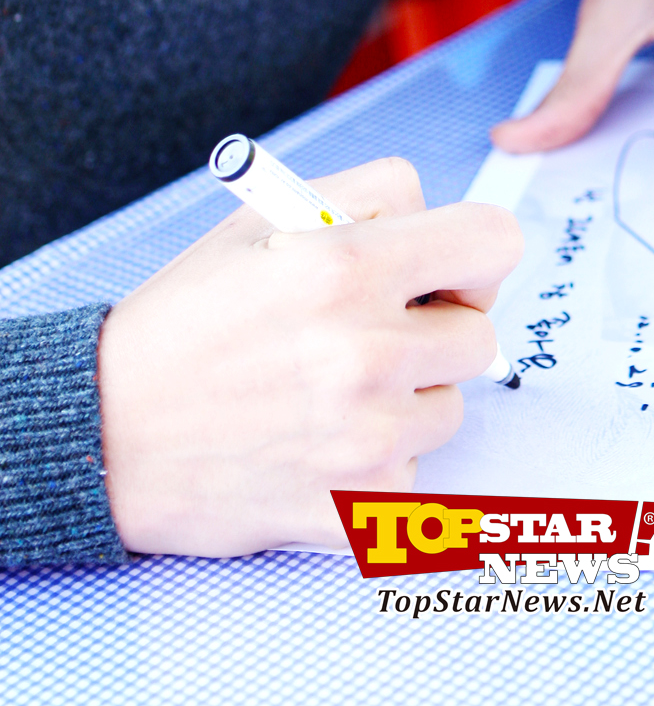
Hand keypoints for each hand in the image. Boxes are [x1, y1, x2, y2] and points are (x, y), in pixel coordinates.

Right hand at [98, 156, 521, 555]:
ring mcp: (368, 438)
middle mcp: (367, 351)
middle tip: (368, 333)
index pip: (494, 242)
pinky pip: (416, 473)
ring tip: (328, 390)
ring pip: (449, 407)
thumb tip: (442, 223)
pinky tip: (317, 442)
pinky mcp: (359, 508)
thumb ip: (369, 196)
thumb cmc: (186, 320)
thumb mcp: (264, 219)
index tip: (441, 273)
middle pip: (479, 335)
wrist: (108, 432)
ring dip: (407, 398)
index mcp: (345, 265)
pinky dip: (378, 461)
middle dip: (434, 330)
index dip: (473, 256)